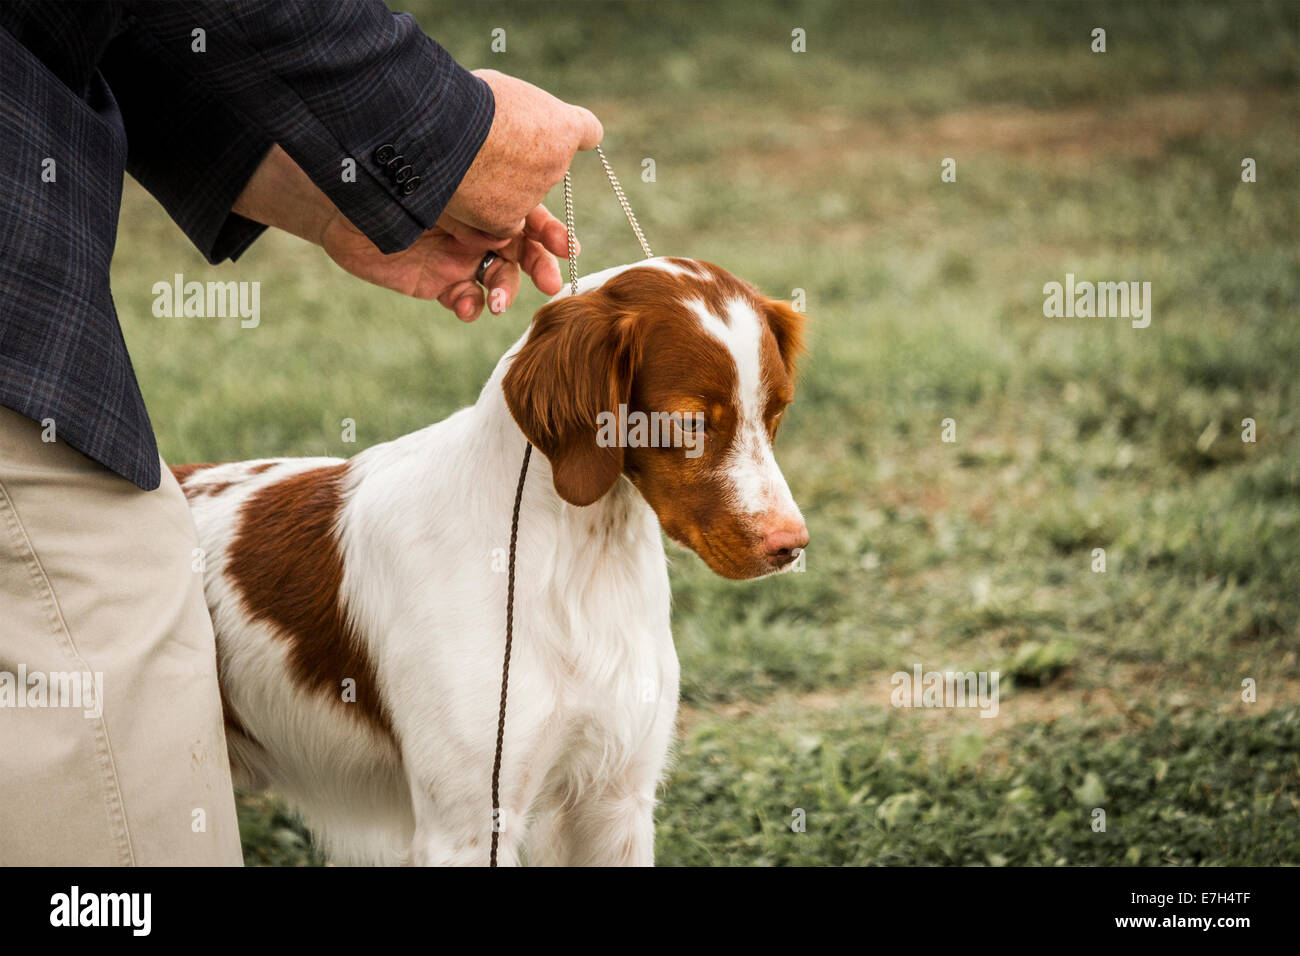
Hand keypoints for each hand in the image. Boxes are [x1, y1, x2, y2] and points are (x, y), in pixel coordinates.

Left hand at [232, 145, 574, 319]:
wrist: (343, 195)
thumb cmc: (394, 168)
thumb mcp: (441, 163)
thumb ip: (483, 168)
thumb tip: (532, 155)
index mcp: (489, 198)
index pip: (531, 217)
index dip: (550, 233)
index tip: (565, 247)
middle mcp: (482, 229)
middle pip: (523, 253)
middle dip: (540, 268)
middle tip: (551, 284)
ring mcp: (462, 258)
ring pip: (498, 280)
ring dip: (505, 291)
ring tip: (498, 302)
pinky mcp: (438, 283)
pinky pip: (463, 299)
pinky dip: (469, 306)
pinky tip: (467, 306)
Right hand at [444, 69, 602, 236]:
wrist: (441, 131)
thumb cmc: (465, 100)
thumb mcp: (502, 89)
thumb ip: (521, 111)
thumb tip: (515, 118)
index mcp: (563, 126)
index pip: (587, 132)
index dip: (567, 133)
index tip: (559, 134)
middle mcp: (556, 165)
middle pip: (544, 167)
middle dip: (522, 163)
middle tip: (488, 150)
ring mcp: (534, 195)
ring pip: (518, 196)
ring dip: (498, 187)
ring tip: (467, 167)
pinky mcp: (508, 220)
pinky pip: (498, 221)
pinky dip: (482, 212)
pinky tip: (462, 192)